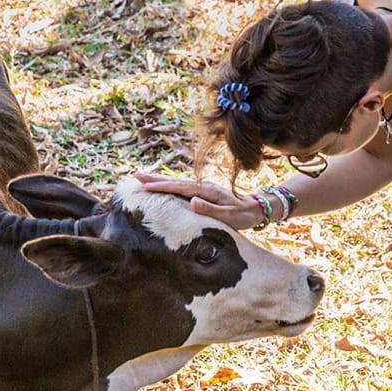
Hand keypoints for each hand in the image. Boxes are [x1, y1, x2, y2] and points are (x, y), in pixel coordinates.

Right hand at [134, 172, 264, 230]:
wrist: (255, 209)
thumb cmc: (242, 215)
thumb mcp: (229, 216)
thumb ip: (211, 210)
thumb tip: (192, 201)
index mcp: (207, 190)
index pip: (180, 187)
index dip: (162, 186)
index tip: (145, 185)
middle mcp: (203, 185)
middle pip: (175, 180)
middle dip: (155, 178)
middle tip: (135, 175)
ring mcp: (202, 187)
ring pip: (177, 181)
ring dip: (159, 179)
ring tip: (142, 178)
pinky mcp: (202, 191)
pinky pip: (181, 186)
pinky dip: (169, 184)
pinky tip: (162, 185)